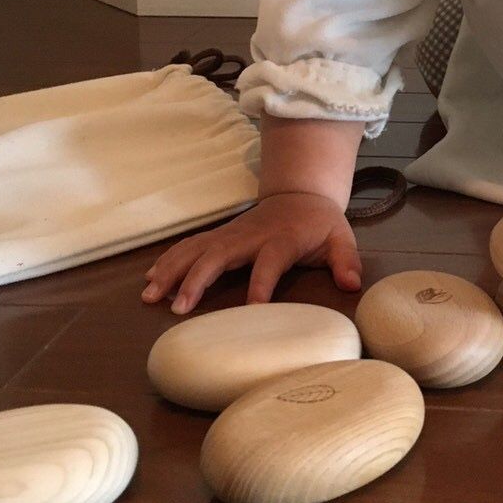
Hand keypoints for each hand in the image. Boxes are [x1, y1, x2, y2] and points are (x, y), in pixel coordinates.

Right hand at [141, 192, 361, 314]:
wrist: (301, 193)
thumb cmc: (320, 223)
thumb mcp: (341, 238)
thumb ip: (347, 261)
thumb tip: (353, 284)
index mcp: (282, 239)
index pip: (270, 262)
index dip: (262, 284)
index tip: (252, 309)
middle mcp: (250, 235)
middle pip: (219, 254)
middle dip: (196, 279)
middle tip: (177, 307)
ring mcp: (231, 234)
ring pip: (196, 249)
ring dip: (172, 270)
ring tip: (150, 295)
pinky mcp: (220, 236)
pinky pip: (190, 246)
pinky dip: (169, 260)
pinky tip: (151, 278)